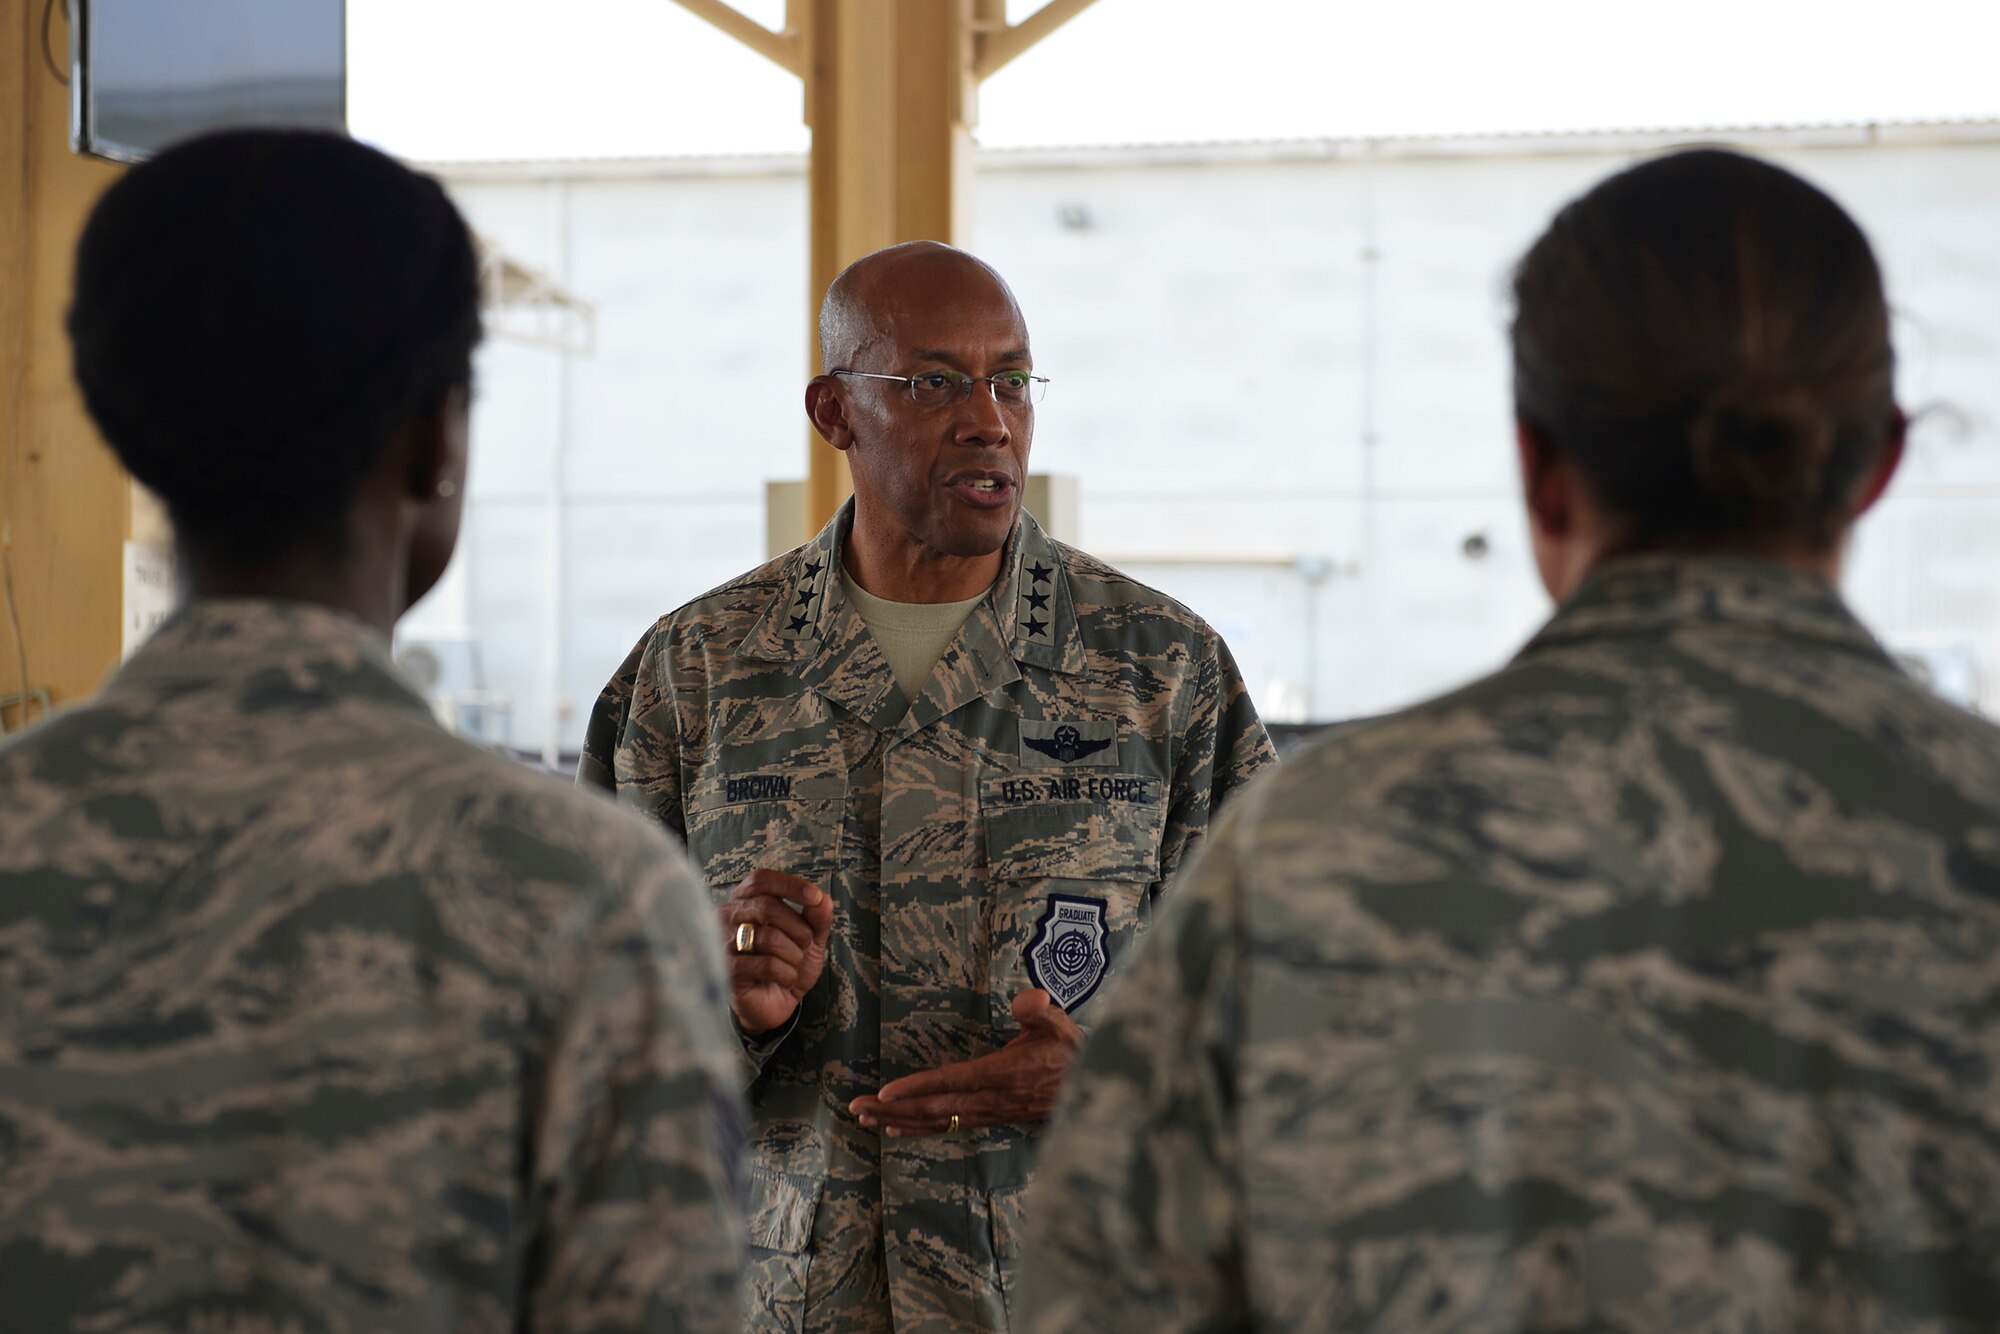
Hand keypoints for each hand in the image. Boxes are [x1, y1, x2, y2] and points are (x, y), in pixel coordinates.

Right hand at [719, 870, 832, 1037]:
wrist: (776, 1002)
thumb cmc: (788, 962)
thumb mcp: (811, 937)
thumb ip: (818, 917)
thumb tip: (822, 899)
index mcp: (746, 901)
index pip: (761, 880)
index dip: (790, 885)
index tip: (814, 897)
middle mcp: (728, 917)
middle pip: (767, 906)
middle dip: (798, 928)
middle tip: (805, 944)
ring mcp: (724, 944)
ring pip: (768, 937)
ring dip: (794, 954)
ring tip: (793, 963)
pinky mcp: (728, 971)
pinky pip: (767, 965)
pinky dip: (787, 973)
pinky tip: (785, 978)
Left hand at [848, 989, 1082, 1136]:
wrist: (1092, 1090)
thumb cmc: (1070, 1052)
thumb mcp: (1060, 1023)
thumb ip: (1040, 1009)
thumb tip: (1027, 998)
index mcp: (1002, 1074)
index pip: (953, 1081)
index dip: (919, 1087)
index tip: (887, 1091)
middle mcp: (990, 1099)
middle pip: (935, 1107)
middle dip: (894, 1109)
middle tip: (856, 1106)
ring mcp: (989, 1112)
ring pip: (938, 1121)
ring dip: (899, 1120)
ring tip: (864, 1118)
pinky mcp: (989, 1119)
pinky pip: (949, 1126)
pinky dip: (919, 1129)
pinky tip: (896, 1129)